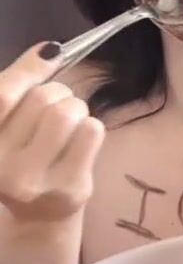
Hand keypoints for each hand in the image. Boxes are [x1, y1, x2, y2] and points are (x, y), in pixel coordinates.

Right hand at [0, 43, 104, 219]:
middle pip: (42, 99)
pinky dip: (91, 126)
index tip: (51, 54)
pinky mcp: (71, 189)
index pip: (3, 95)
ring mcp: (37, 182)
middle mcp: (2, 168)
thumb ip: (19, 83)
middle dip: (56, 92)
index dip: (29, 69)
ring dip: (76, 107)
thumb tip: (50, 49)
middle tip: (54, 108)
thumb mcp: (7, 120)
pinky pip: (92, 131)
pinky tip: (80, 142)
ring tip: (70, 122)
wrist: (38, 214)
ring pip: (69, 112)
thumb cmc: (19, 156)